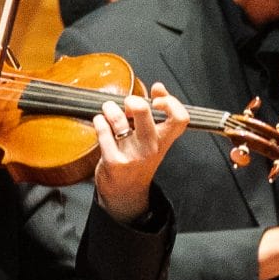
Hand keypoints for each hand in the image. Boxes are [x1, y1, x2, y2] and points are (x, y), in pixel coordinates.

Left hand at [90, 81, 187, 221]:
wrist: (125, 193)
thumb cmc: (138, 159)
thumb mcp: (153, 139)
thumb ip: (156, 114)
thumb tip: (158, 86)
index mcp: (164, 141)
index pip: (180, 118)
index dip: (170, 102)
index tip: (157, 97)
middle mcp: (151, 148)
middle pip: (145, 113)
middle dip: (132, 101)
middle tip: (128, 103)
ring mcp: (132, 155)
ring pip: (119, 121)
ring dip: (110, 108)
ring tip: (108, 108)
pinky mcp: (114, 161)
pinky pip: (103, 132)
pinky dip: (99, 121)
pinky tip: (100, 121)